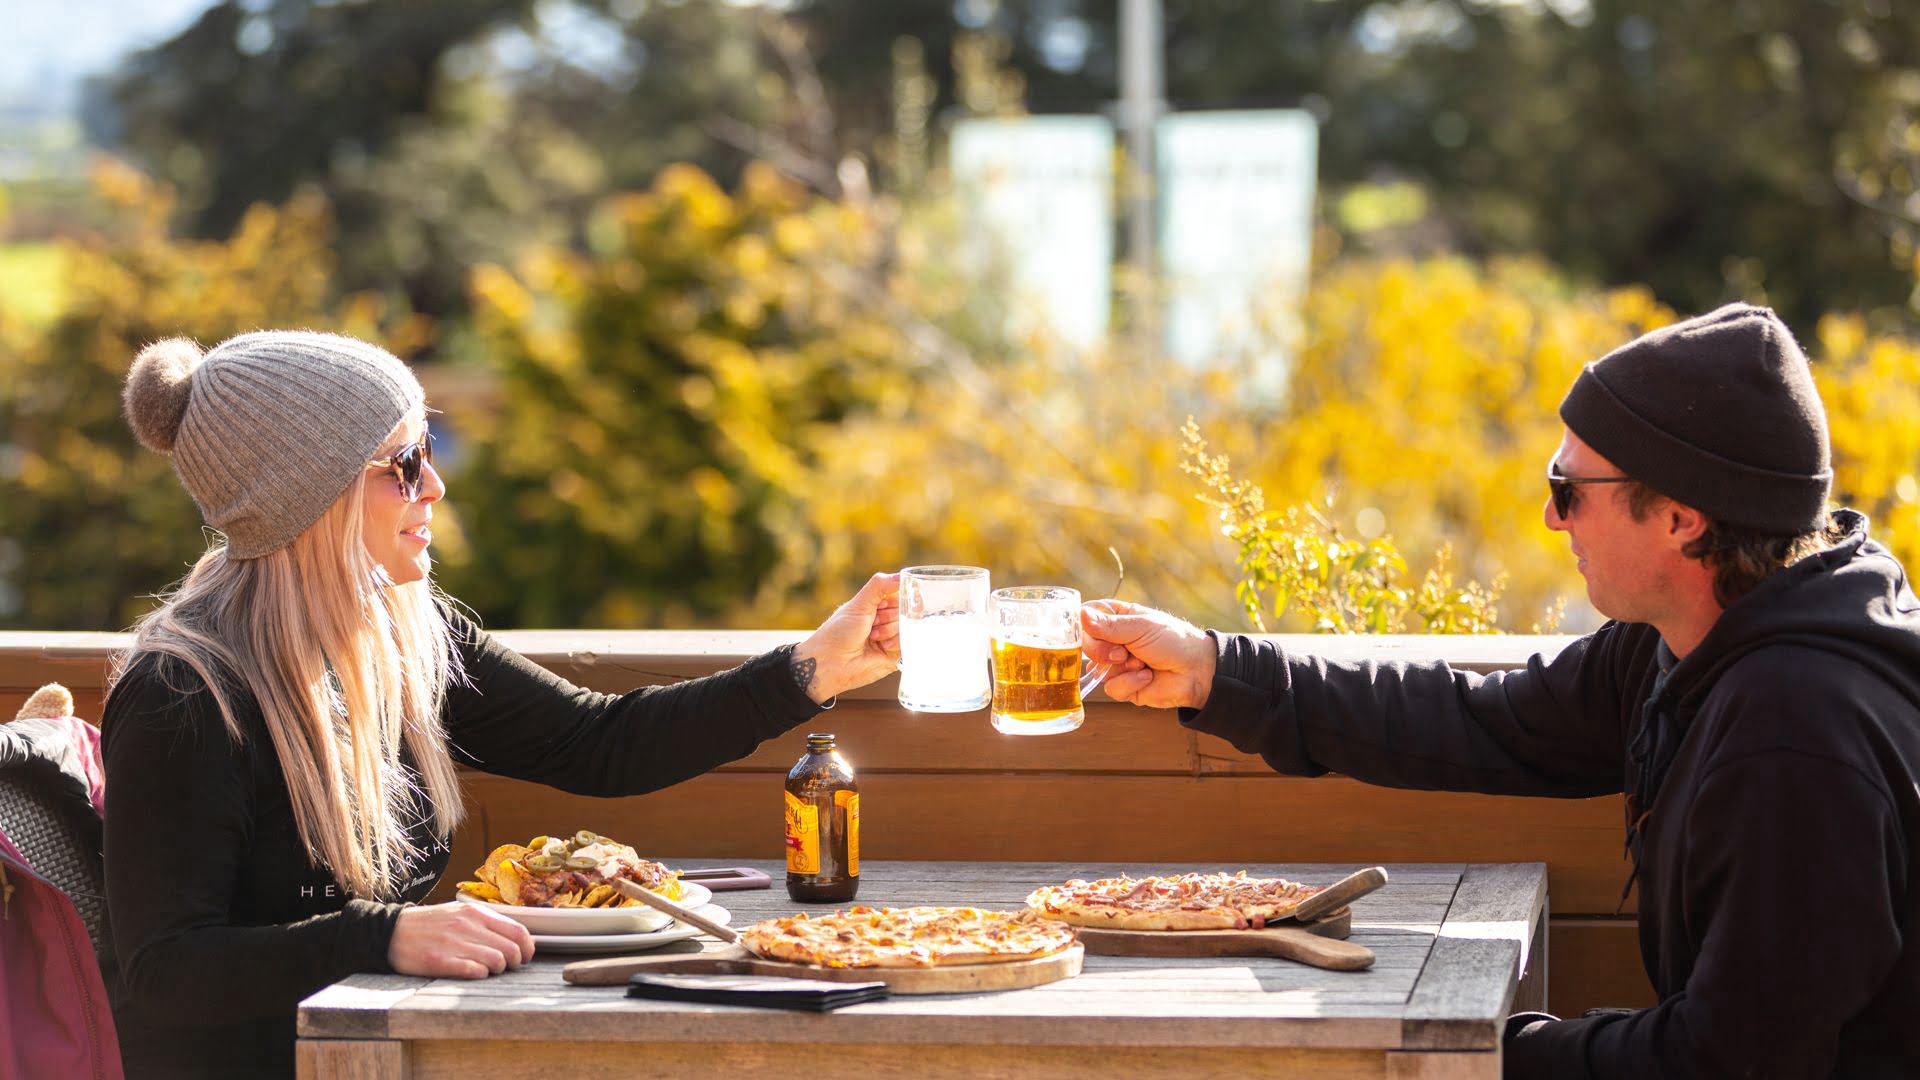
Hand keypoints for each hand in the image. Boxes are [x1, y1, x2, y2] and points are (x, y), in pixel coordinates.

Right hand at [387, 901, 534, 978]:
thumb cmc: (431, 925)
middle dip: (515, 963)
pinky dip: (480, 975)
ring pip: (497, 961)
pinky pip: (474, 971)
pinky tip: (473, 973)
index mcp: (476, 913)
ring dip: (497, 970)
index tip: (525, 957)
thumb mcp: (460, 914)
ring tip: (487, 970)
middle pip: (511, 949)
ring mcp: (454, 943)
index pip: (518, 931)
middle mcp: (468, 926)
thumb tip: (516, 937)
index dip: (528, 948)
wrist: (392, 932)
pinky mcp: (440, 960)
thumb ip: (487, 922)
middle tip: (506, 967)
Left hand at [792, 572, 900, 703]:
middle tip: (873, 622)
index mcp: (875, 605)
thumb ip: (879, 586)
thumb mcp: (858, 604)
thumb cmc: (839, 632)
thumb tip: (901, 576)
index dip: (897, 597)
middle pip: (905, 610)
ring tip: (873, 636)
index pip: (899, 593)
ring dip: (890, 629)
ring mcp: (890, 637)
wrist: (831, 663)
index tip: (888, 601)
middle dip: (889, 615)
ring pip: (908, 625)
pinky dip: (896, 641)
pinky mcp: (895, 654)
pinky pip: (908, 642)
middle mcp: (884, 620)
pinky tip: (882, 646)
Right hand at [1080, 599, 1216, 710]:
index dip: (1083, 625)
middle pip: (1087, 646)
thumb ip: (1109, 626)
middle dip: (1103, 651)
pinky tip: (1147, 677)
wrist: (1196, 671)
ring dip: (1121, 668)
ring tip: (1142, 663)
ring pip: (1097, 670)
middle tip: (1122, 652)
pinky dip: (1130, 682)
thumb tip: (1081, 615)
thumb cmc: (1172, 641)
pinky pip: (1111, 688)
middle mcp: (1114, 641)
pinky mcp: (1125, 686)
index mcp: (1118, 619)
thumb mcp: (1140, 627)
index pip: (1087, 617)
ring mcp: (1118, 665)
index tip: (1088, 630)